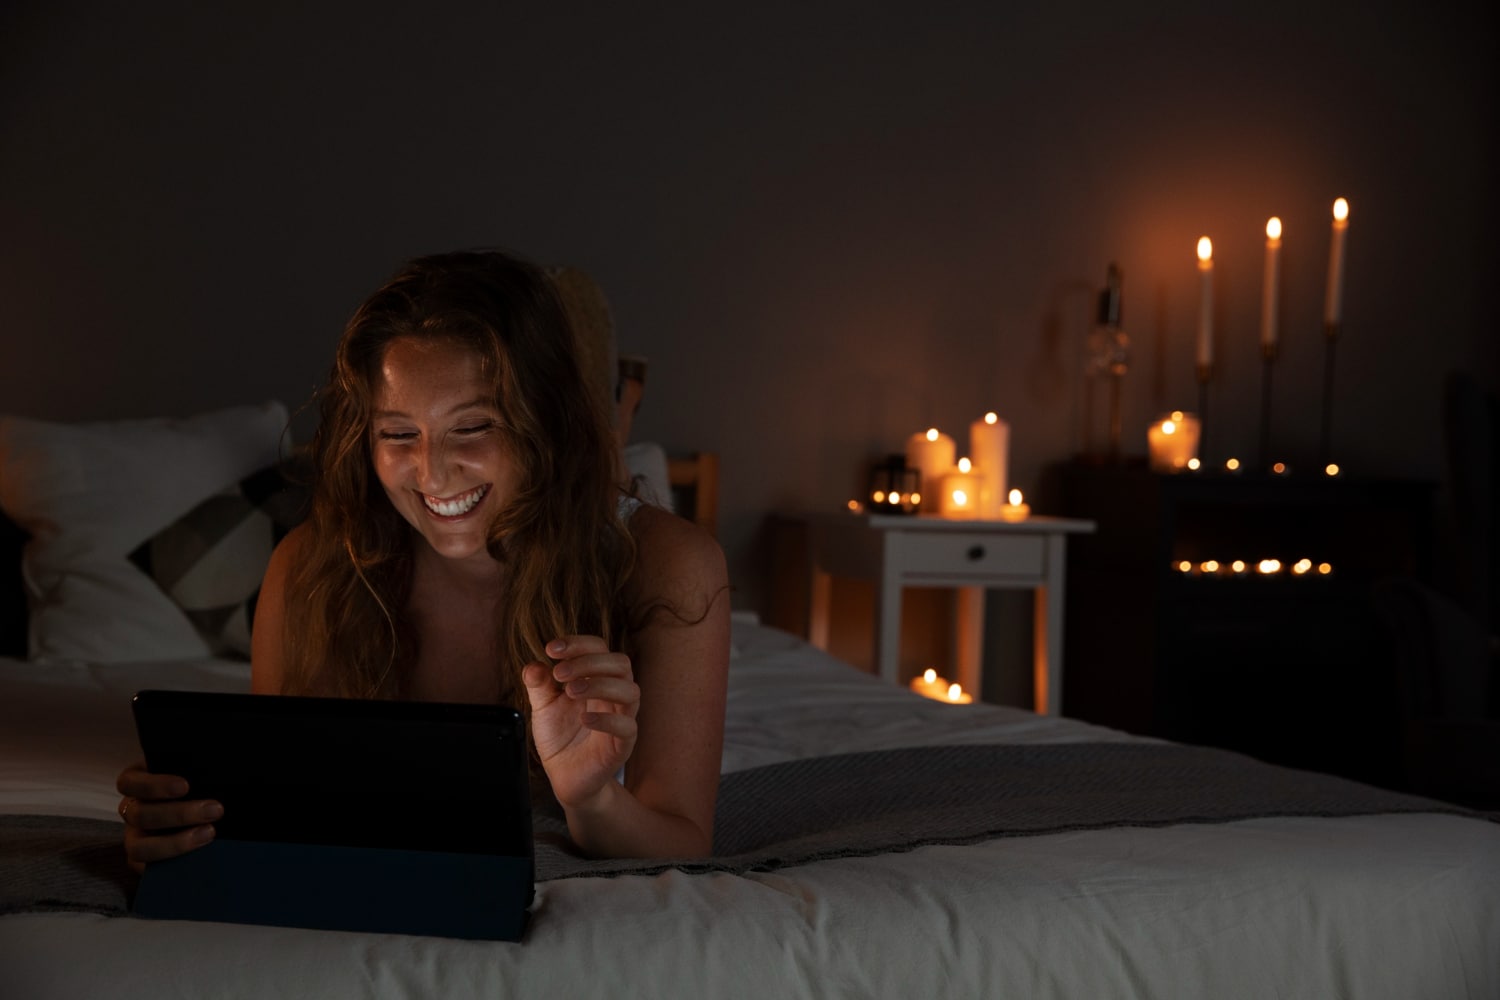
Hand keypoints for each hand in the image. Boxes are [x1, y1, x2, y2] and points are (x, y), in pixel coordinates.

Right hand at [116, 761, 221, 873]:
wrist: (205, 811)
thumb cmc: (201, 784)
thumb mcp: (196, 774)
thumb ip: (199, 773)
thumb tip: (218, 773)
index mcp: (138, 782)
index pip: (129, 783)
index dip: (154, 786)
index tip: (185, 786)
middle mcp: (132, 810)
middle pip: (141, 815)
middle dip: (180, 814)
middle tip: (215, 810)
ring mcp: (134, 837)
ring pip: (139, 846)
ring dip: (176, 843)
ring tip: (209, 833)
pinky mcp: (141, 860)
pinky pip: (143, 868)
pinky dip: (169, 864)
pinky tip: (195, 858)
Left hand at [521, 635, 639, 808]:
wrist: (564, 776)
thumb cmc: (560, 736)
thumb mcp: (543, 707)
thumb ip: (538, 685)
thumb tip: (534, 665)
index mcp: (597, 678)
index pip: (599, 648)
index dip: (578, 643)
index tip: (550, 649)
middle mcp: (613, 694)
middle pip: (620, 663)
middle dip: (589, 662)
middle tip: (559, 673)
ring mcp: (622, 718)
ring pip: (630, 691)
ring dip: (600, 684)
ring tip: (571, 692)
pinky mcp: (622, 744)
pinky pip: (627, 726)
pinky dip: (607, 719)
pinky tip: (584, 719)